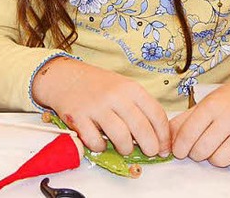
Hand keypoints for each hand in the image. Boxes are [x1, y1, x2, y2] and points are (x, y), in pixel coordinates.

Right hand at [31, 57, 170, 157]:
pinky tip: (101, 142)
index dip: (164, 135)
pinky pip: (95, 141)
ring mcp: (96, 107)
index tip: (164, 147)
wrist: (65, 77)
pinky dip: (100, 147)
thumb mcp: (123, 87)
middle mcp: (116, 96)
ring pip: (121, 136)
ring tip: (125, 148)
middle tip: (150, 152)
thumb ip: (139, 107)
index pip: (156, 114)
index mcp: (131, 88)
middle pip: (141, 127)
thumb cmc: (99, 85)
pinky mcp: (78, 118)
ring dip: (126, 148)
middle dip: (150, 146)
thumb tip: (158, 135)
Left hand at [169, 74, 229, 170]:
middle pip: (203, 150)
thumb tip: (165, 142)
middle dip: (196, 153)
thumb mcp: (206, 103)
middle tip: (200, 148)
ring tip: (219, 147)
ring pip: (221, 161)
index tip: (179, 151)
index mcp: (213, 105)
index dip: (180, 147)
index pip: (189, 133)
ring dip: (216, 158)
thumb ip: (184, 121)